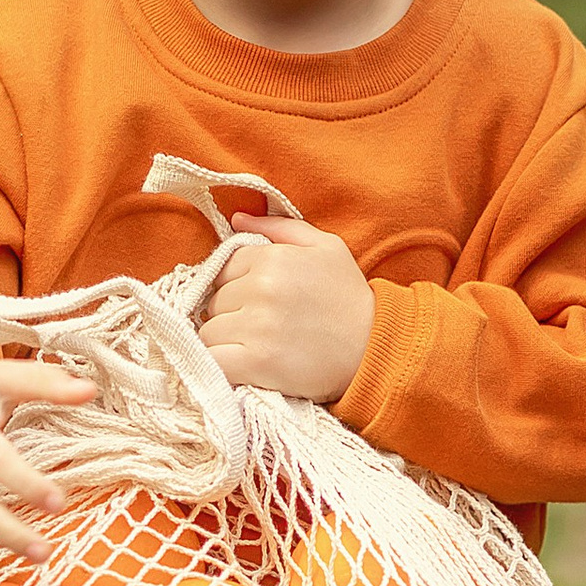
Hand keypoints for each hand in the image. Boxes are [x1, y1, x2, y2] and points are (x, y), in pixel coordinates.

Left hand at [196, 213, 373, 402]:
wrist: (376, 349)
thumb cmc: (349, 297)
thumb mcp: (325, 247)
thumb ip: (278, 227)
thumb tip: (236, 218)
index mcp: (273, 258)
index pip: (222, 269)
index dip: (236, 286)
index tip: (258, 301)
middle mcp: (261, 288)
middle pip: (213, 301)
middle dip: (231, 313)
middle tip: (262, 325)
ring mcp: (257, 326)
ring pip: (208, 332)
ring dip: (225, 342)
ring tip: (257, 347)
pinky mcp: (257, 363)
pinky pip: (213, 360)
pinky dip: (221, 366)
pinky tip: (242, 367)